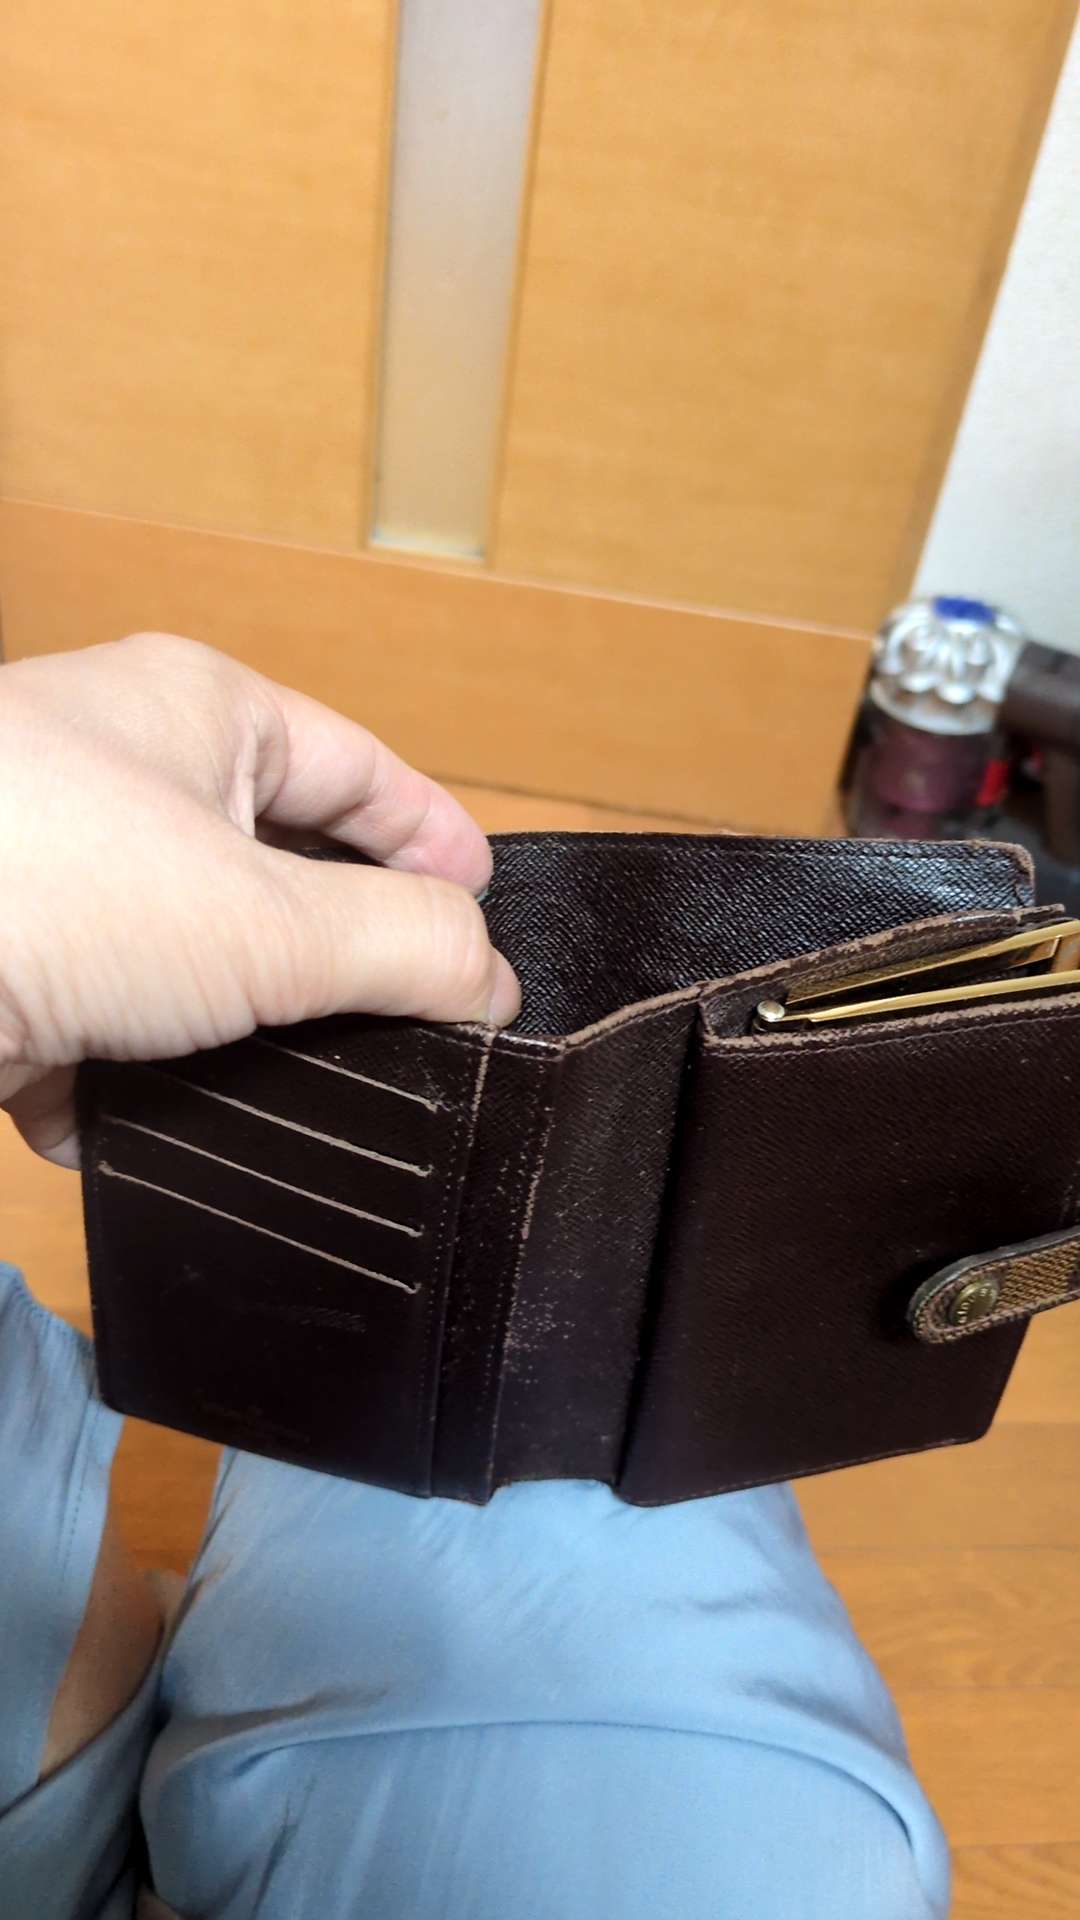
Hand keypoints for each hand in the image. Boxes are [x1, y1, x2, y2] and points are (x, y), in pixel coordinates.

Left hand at [0, 633, 519, 1165]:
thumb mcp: (264, 920)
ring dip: (230, 1037)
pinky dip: (122, 1086)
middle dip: (336, 957)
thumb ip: (403, 946)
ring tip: (294, 1095)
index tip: (490, 908)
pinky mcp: (3, 972)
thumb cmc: (37, 878)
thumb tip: (489, 978)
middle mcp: (124, 780)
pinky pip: (94, 1032)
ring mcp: (54, 878)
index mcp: (201, 714)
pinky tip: (141, 1128)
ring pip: (185, 964)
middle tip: (416, 1023)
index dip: (435, 836)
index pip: (360, 768)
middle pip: (276, 870)